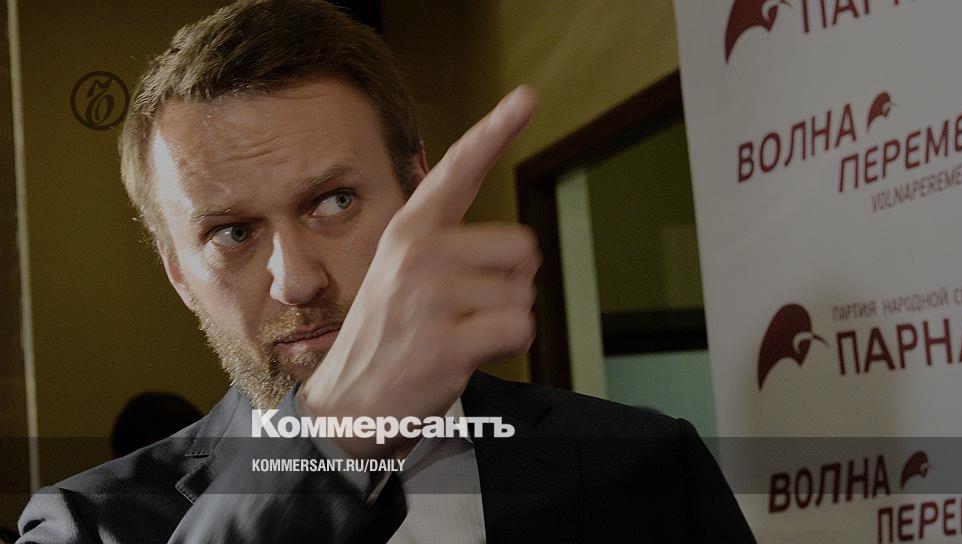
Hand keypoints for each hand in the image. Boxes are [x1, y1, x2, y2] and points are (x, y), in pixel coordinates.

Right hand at [298, 86, 539, 458]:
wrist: (349, 403)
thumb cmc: (389, 333)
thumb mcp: (401, 273)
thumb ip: (449, 245)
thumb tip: (523, 248)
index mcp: (408, 231)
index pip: (458, 170)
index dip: (496, 131)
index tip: (527, 97)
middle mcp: (418, 254)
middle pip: (522, 246)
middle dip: (511, 281)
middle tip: (468, 307)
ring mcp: (430, 297)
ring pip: (524, 293)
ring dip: (505, 318)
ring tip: (459, 333)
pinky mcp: (447, 342)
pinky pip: (520, 329)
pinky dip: (509, 345)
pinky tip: (468, 353)